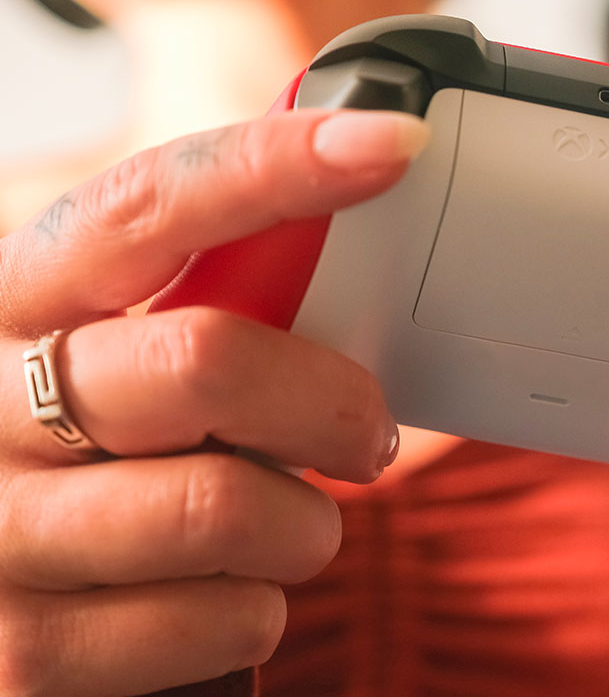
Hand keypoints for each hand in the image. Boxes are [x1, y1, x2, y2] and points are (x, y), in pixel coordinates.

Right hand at [0, 109, 427, 694]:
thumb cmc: (86, 452)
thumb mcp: (111, 349)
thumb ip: (201, 296)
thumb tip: (355, 208)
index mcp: (17, 298)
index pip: (148, 204)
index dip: (276, 165)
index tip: (393, 140)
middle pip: (209, 360)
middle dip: (332, 402)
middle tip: (366, 433)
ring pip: (230, 507)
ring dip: (303, 524)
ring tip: (283, 524)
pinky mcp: (25, 650)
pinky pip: (227, 622)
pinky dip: (260, 610)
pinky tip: (219, 595)